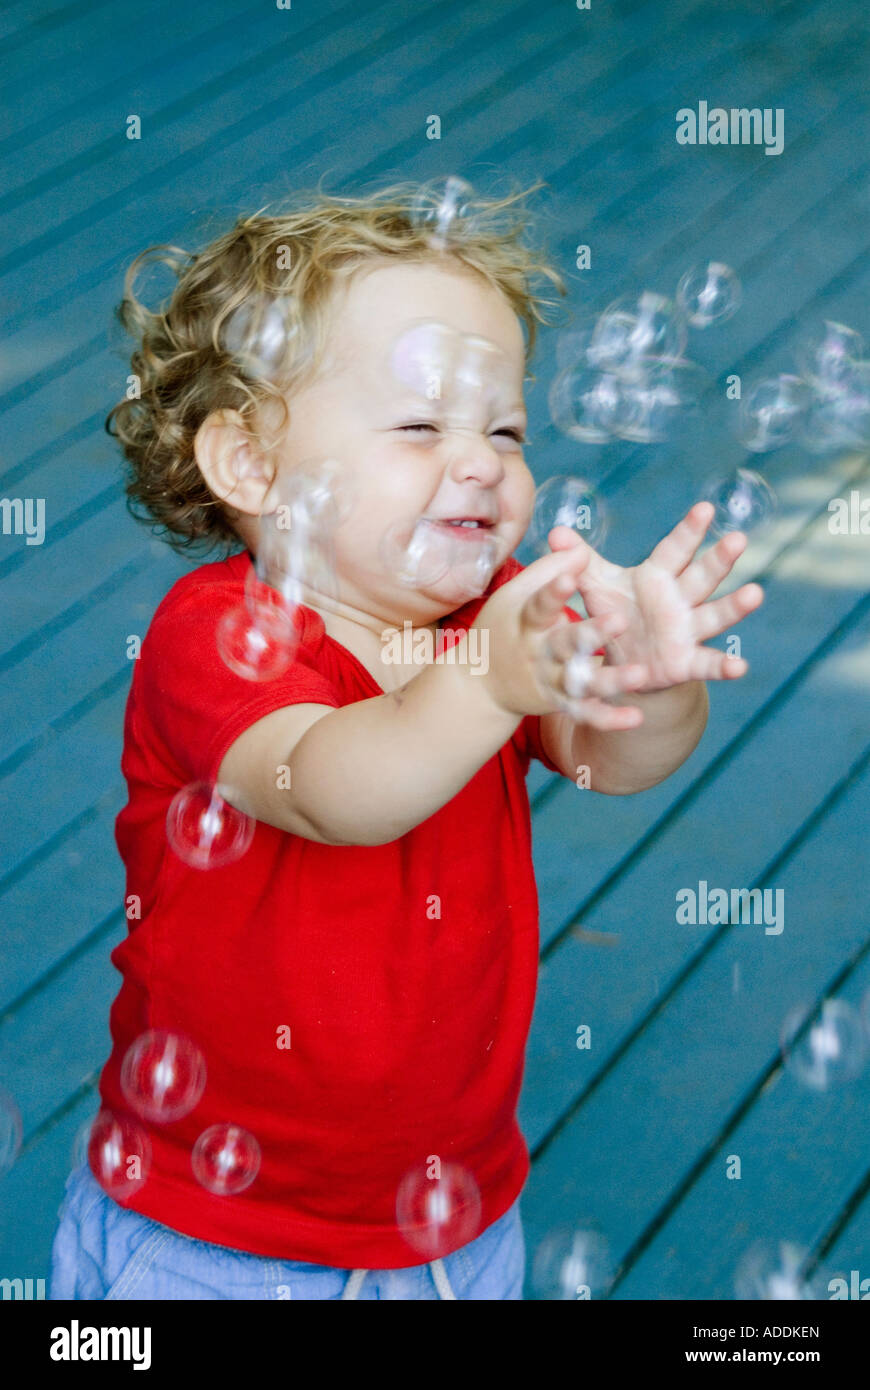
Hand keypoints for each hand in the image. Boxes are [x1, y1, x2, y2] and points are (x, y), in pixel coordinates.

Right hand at [471, 543, 652, 729]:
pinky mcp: (559, 704)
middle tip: (621, 620)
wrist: (480, 685)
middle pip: (564, 644)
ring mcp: (548, 681)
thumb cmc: (504, 628)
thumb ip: (548, 571)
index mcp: (526, 622)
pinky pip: (586, 714)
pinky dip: (609, 719)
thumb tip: (578, 549)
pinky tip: (636, 717)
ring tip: (640, 674)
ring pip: (580, 683)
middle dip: (590, 634)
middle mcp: (537, 653)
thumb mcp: (516, 596)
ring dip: (610, 680)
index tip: (571, 575)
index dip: (552, 590)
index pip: (539, 604)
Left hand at [546, 501, 763, 691]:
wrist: (625, 663)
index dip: (689, 530)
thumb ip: (581, 561)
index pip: (675, 549)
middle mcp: (679, 599)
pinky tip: (741, 667)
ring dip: (735, 606)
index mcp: (658, 576)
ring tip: (755, 594)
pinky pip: (708, 663)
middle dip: (719, 559)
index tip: (705, 508)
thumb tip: (554, 533)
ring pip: (715, 615)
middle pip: (702, 576)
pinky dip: (724, 666)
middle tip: (738, 539)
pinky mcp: (687, 662)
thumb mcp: (596, 587)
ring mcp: (687, 630)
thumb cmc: (616, 613)